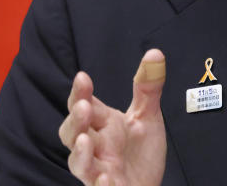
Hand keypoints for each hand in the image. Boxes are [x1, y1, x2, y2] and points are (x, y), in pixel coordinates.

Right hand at [58, 49, 166, 185]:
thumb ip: (148, 87)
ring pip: (79, 163)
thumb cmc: (141, 152)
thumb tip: (155, 54)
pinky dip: (99, 184)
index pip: (83, 104)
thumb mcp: (148, 115)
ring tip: (86, 141)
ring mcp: (99, 169)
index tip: (83, 78)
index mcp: (102, 123)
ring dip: (80, 153)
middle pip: (72, 133)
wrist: (148, 184)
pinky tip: (106, 178)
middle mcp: (96, 146)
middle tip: (83, 107)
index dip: (79, 92)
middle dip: (75, 120)